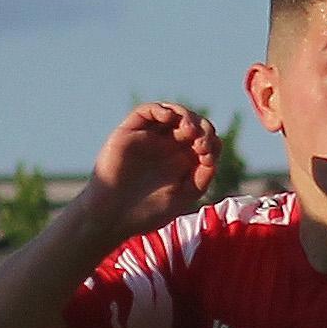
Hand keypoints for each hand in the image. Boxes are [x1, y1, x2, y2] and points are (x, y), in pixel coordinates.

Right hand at [94, 101, 223, 228]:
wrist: (112, 218)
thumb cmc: (146, 214)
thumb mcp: (184, 197)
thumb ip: (202, 177)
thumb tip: (214, 153)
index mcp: (182, 162)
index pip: (204, 139)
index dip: (211, 141)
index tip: (207, 156)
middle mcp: (166, 147)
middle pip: (192, 124)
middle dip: (202, 128)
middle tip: (200, 143)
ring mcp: (148, 138)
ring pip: (171, 113)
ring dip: (185, 116)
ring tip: (189, 130)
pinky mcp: (129, 133)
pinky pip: (146, 112)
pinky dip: (161, 109)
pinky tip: (170, 117)